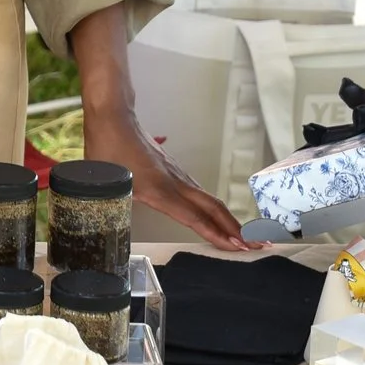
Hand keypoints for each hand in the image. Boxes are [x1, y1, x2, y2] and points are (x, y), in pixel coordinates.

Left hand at [81, 102, 252, 251]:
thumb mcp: (106, 182)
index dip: (216, 234)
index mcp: (158, 189)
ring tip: (245, 238)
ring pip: (209, 200)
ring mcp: (177, 175)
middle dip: (237, 230)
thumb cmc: (106, 147)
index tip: (237, 247)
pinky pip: (200, 193)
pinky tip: (219, 218)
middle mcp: (174, 183)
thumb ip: (111, 205)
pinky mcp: (175, 171)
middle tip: (259, 246)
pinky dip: (214, 209)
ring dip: (229, 220)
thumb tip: (105, 221)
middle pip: (213, 208)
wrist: (113, 117)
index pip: (194, 217)